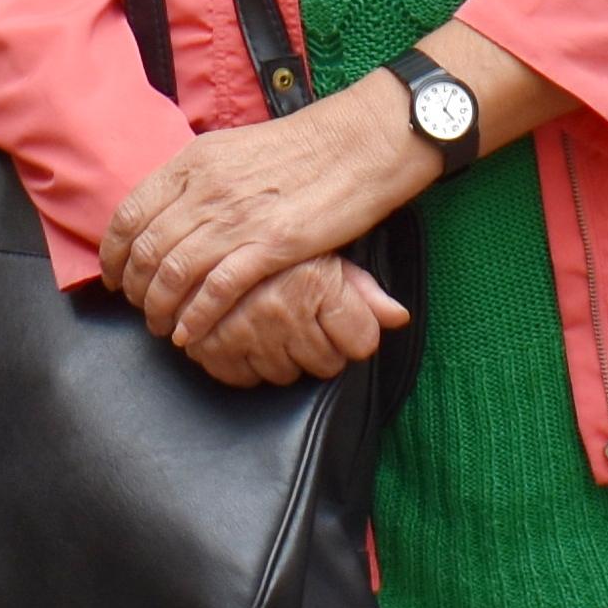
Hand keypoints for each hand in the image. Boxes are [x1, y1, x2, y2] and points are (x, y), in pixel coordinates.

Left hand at [105, 91, 427, 350]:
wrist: (359, 142)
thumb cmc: (302, 147)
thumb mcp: (234, 149)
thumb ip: (197, 179)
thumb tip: (168, 209)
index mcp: (194, 162)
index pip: (131, 214)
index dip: (114, 254)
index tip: (115, 277)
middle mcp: (206, 189)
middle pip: (147, 251)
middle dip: (136, 290)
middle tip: (141, 309)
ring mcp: (236, 218)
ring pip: (174, 275)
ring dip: (161, 309)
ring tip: (164, 326)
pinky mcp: (270, 245)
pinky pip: (217, 291)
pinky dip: (196, 318)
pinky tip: (192, 332)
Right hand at [172, 253, 412, 386]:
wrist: (212, 230)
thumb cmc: (278, 241)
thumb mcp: (326, 253)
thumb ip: (364, 289)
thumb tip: (398, 317)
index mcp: (315, 282)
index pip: (362, 342)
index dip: (354, 333)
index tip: (341, 321)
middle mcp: (279, 309)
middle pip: (326, 364)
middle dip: (320, 347)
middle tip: (304, 320)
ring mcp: (242, 329)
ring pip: (285, 374)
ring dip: (283, 357)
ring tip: (274, 325)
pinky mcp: (209, 344)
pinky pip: (241, 378)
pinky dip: (245, 363)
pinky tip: (248, 337)